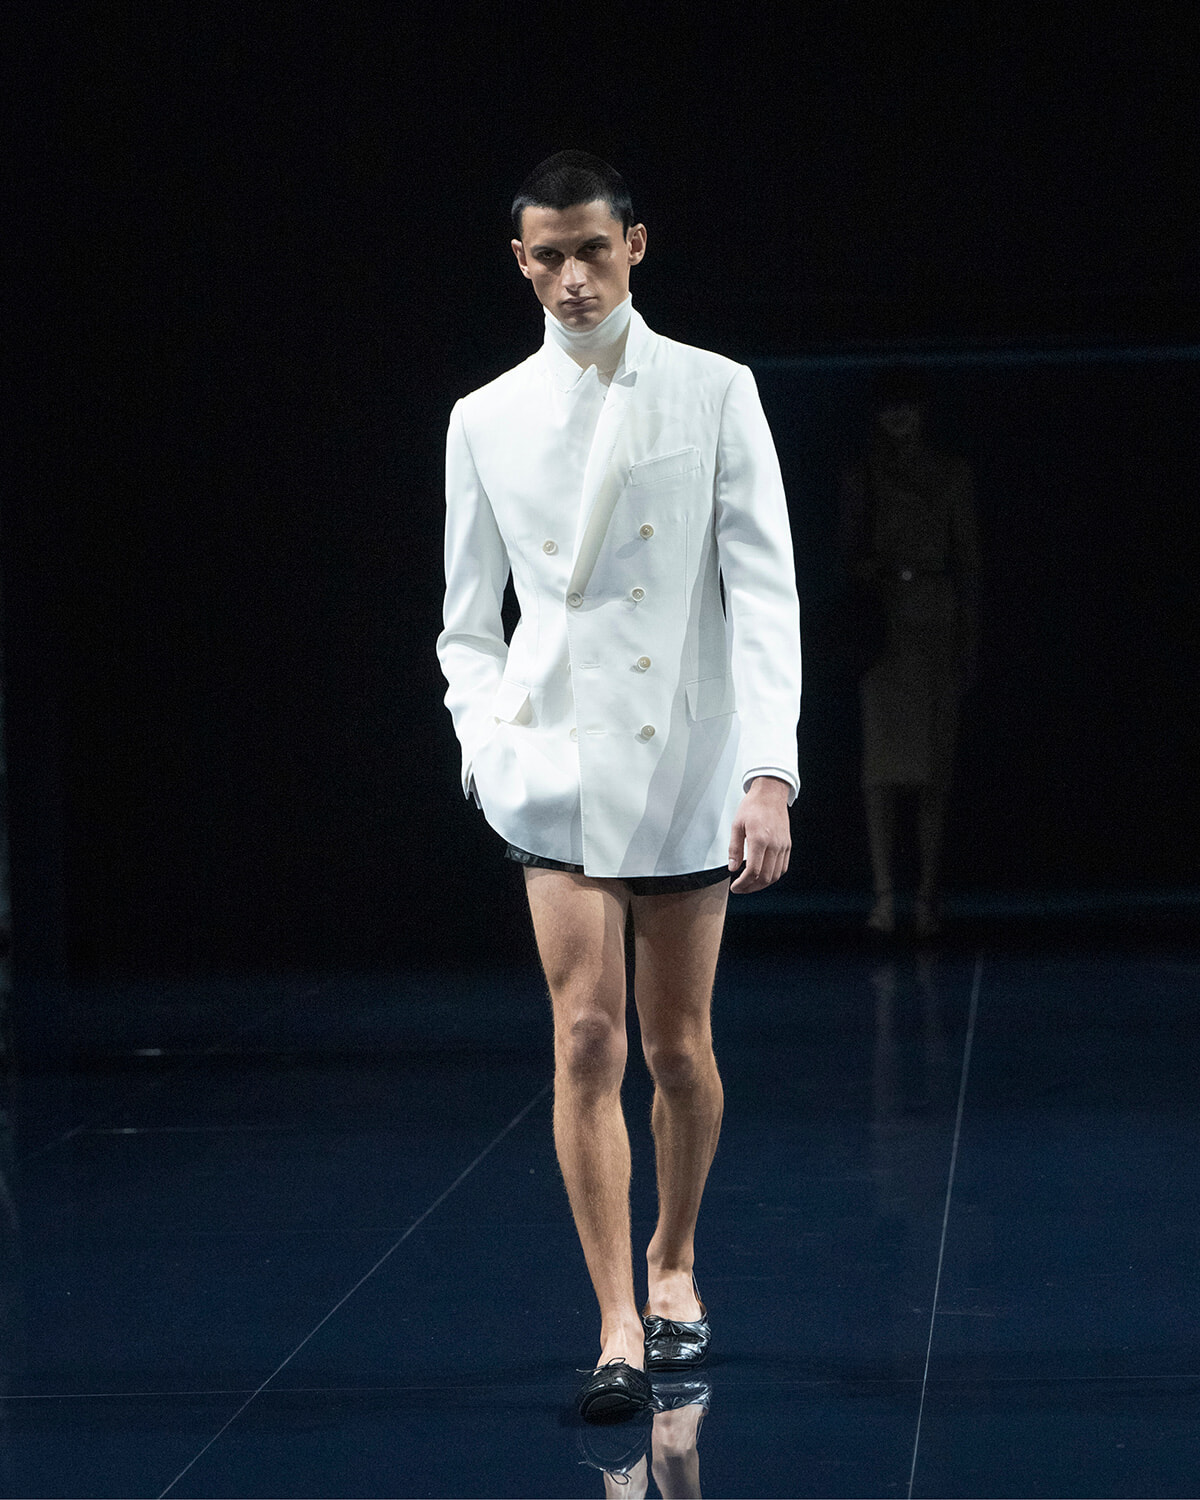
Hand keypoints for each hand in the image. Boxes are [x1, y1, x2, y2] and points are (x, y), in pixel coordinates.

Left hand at [728, 776, 791, 893]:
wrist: (771, 794)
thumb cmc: (753, 807)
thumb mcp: (737, 825)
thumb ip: (734, 848)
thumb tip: (733, 868)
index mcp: (760, 839)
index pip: (753, 871)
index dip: (743, 883)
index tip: (735, 887)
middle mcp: (774, 845)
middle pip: (765, 877)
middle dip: (751, 888)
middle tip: (740, 889)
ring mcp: (783, 846)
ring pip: (775, 875)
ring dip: (762, 884)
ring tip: (750, 885)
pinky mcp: (788, 845)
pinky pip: (782, 867)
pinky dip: (772, 876)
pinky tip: (762, 876)